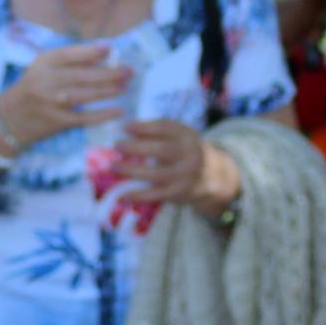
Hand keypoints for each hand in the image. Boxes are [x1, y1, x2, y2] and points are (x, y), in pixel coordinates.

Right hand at [0, 42, 132, 150]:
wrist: (8, 119)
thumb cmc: (33, 88)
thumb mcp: (42, 69)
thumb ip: (68, 62)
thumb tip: (104, 56)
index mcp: (42, 63)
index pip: (68, 55)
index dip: (90, 52)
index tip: (109, 50)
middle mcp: (45, 81)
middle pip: (81, 76)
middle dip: (107, 73)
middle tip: (128, 71)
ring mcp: (51, 103)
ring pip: (84, 96)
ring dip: (107, 91)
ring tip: (125, 86)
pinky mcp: (57, 121)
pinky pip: (84, 118)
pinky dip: (103, 114)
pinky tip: (119, 110)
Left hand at [110, 118, 231, 213]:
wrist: (212, 175)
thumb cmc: (184, 149)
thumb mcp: (178, 134)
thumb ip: (156, 130)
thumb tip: (126, 128)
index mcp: (186, 136)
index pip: (166, 128)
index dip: (144, 128)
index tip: (125, 127)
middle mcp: (189, 155)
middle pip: (162, 151)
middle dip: (137, 148)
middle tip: (117, 146)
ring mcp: (184, 175)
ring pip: (157, 174)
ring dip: (132, 171)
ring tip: (113, 166)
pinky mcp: (178, 193)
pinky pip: (156, 195)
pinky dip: (137, 196)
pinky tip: (121, 196)